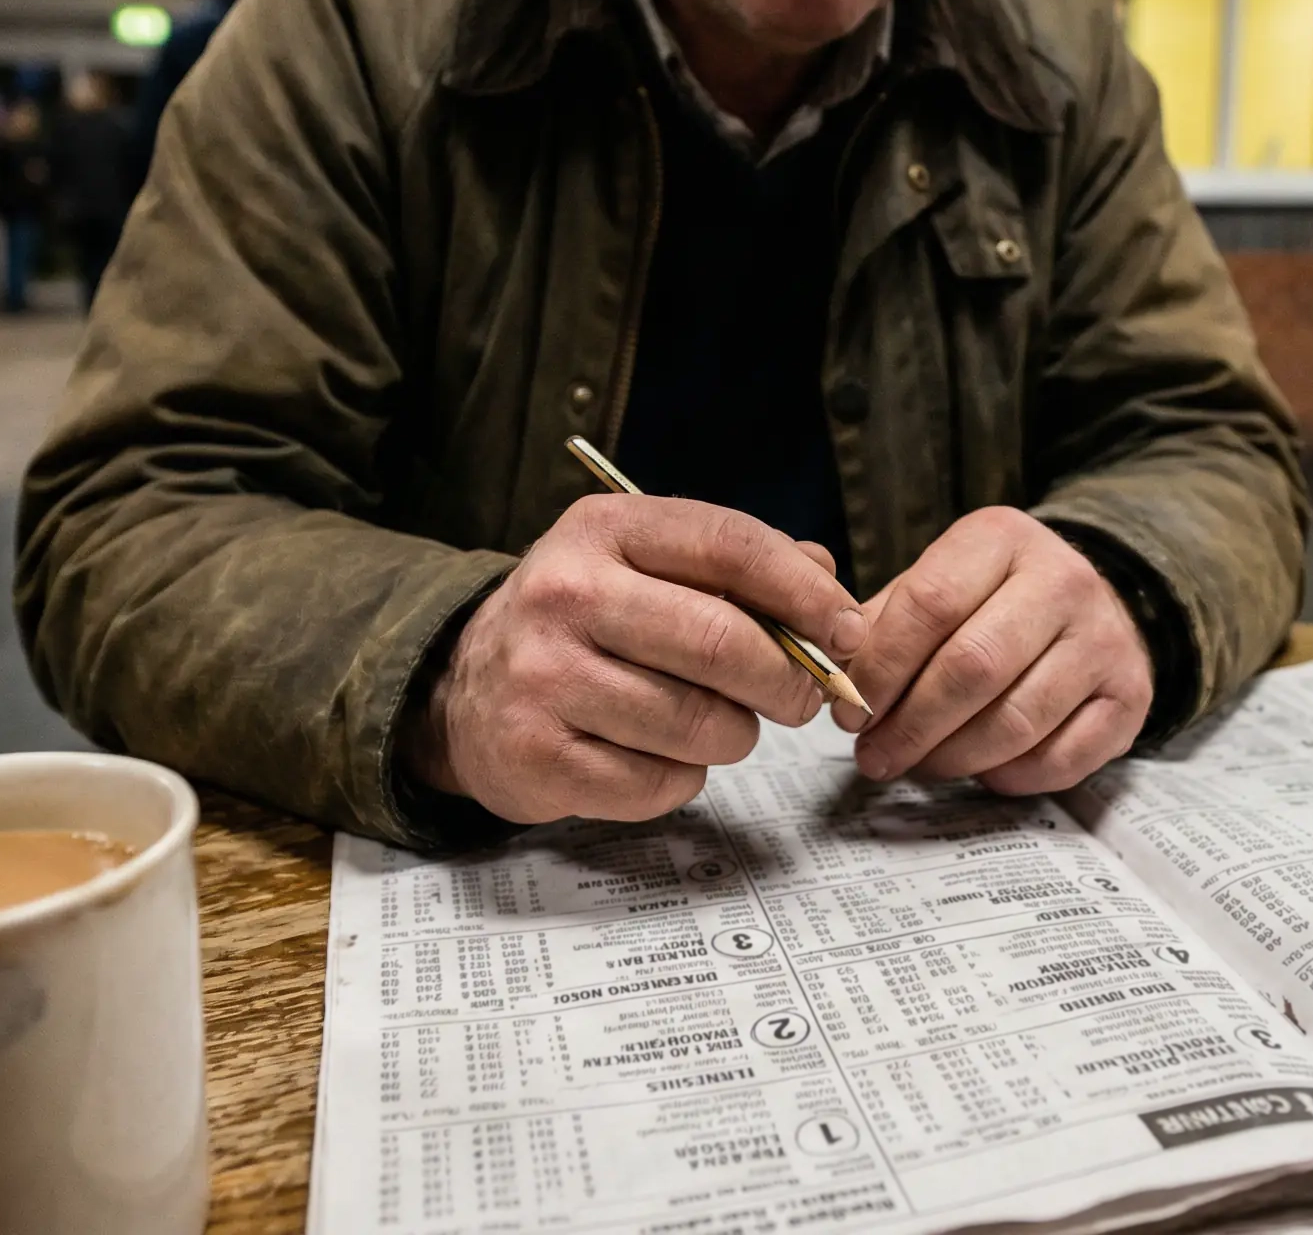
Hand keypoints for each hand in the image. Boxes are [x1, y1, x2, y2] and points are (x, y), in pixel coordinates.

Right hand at [404, 496, 868, 823]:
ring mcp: (544, 678)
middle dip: (787, 680)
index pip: (732, 546)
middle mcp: (565, 594)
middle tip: (802, 698)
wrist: (463, 690)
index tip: (849, 631)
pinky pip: (662, 783)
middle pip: (723, 644)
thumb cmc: (582, 624)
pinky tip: (660, 755)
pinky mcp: (538, 757)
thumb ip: (738, 566)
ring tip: (718, 725)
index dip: (807, 594)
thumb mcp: (645, 565)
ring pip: (700, 724)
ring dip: (735, 736)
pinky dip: (684, 778)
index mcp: (603, 530)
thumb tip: (828, 583)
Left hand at [845, 507, 1152, 793]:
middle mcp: (1064, 580)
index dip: (880, 669)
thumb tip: (837, 677)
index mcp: (1002, 538)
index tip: (849, 713)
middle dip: (910, 725)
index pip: (928, 604)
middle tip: (873, 756)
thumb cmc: (992, 602)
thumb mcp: (937, 584)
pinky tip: (979, 770)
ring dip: (951, 759)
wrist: (1094, 605)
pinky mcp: (1130, 698)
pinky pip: (1060, 760)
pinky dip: (1008, 777)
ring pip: (1015, 722)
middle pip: (972, 668)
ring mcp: (1106, 640)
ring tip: (916, 765)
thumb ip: (883, 623)